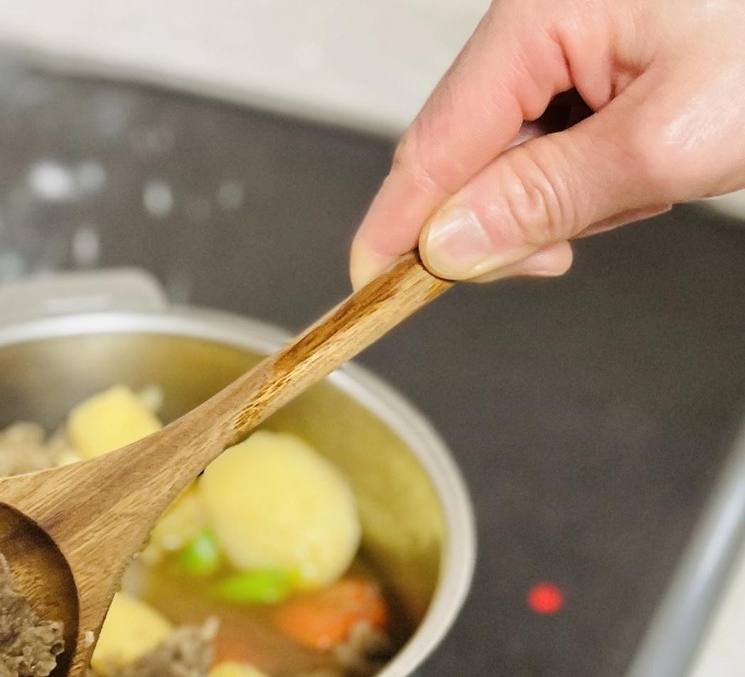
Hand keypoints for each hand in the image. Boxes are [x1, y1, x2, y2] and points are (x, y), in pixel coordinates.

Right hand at [351, 0, 744, 285]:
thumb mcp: (665, 140)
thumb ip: (544, 198)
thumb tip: (448, 246)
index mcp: (540, 13)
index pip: (433, 144)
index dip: (397, 227)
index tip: (368, 290)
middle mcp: (542, 13)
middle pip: (468, 152)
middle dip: (508, 214)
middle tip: (565, 251)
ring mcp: (571, 29)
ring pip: (516, 152)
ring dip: (564, 194)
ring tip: (646, 179)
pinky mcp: (600, 47)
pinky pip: (559, 134)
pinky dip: (592, 169)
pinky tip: (648, 160)